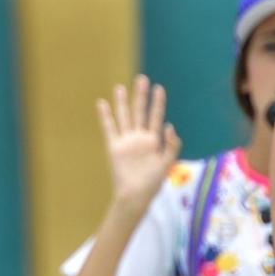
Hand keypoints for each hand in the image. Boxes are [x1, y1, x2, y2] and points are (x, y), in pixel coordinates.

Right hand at [98, 76, 180, 211]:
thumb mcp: (167, 164)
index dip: (158, 103)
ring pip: (124, 117)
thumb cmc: (152, 184)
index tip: (159, 88)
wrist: (135, 196)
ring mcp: (126, 142)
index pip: (156, 117)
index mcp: (154, 141)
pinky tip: (102, 103)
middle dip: (141, 96)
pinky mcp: (114, 147)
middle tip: (142, 79)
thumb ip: (172, 145)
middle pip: (140, 112)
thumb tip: (169, 126)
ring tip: (120, 87)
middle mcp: (139, 138)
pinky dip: (105, 116)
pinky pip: (109, 128)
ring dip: (122, 102)